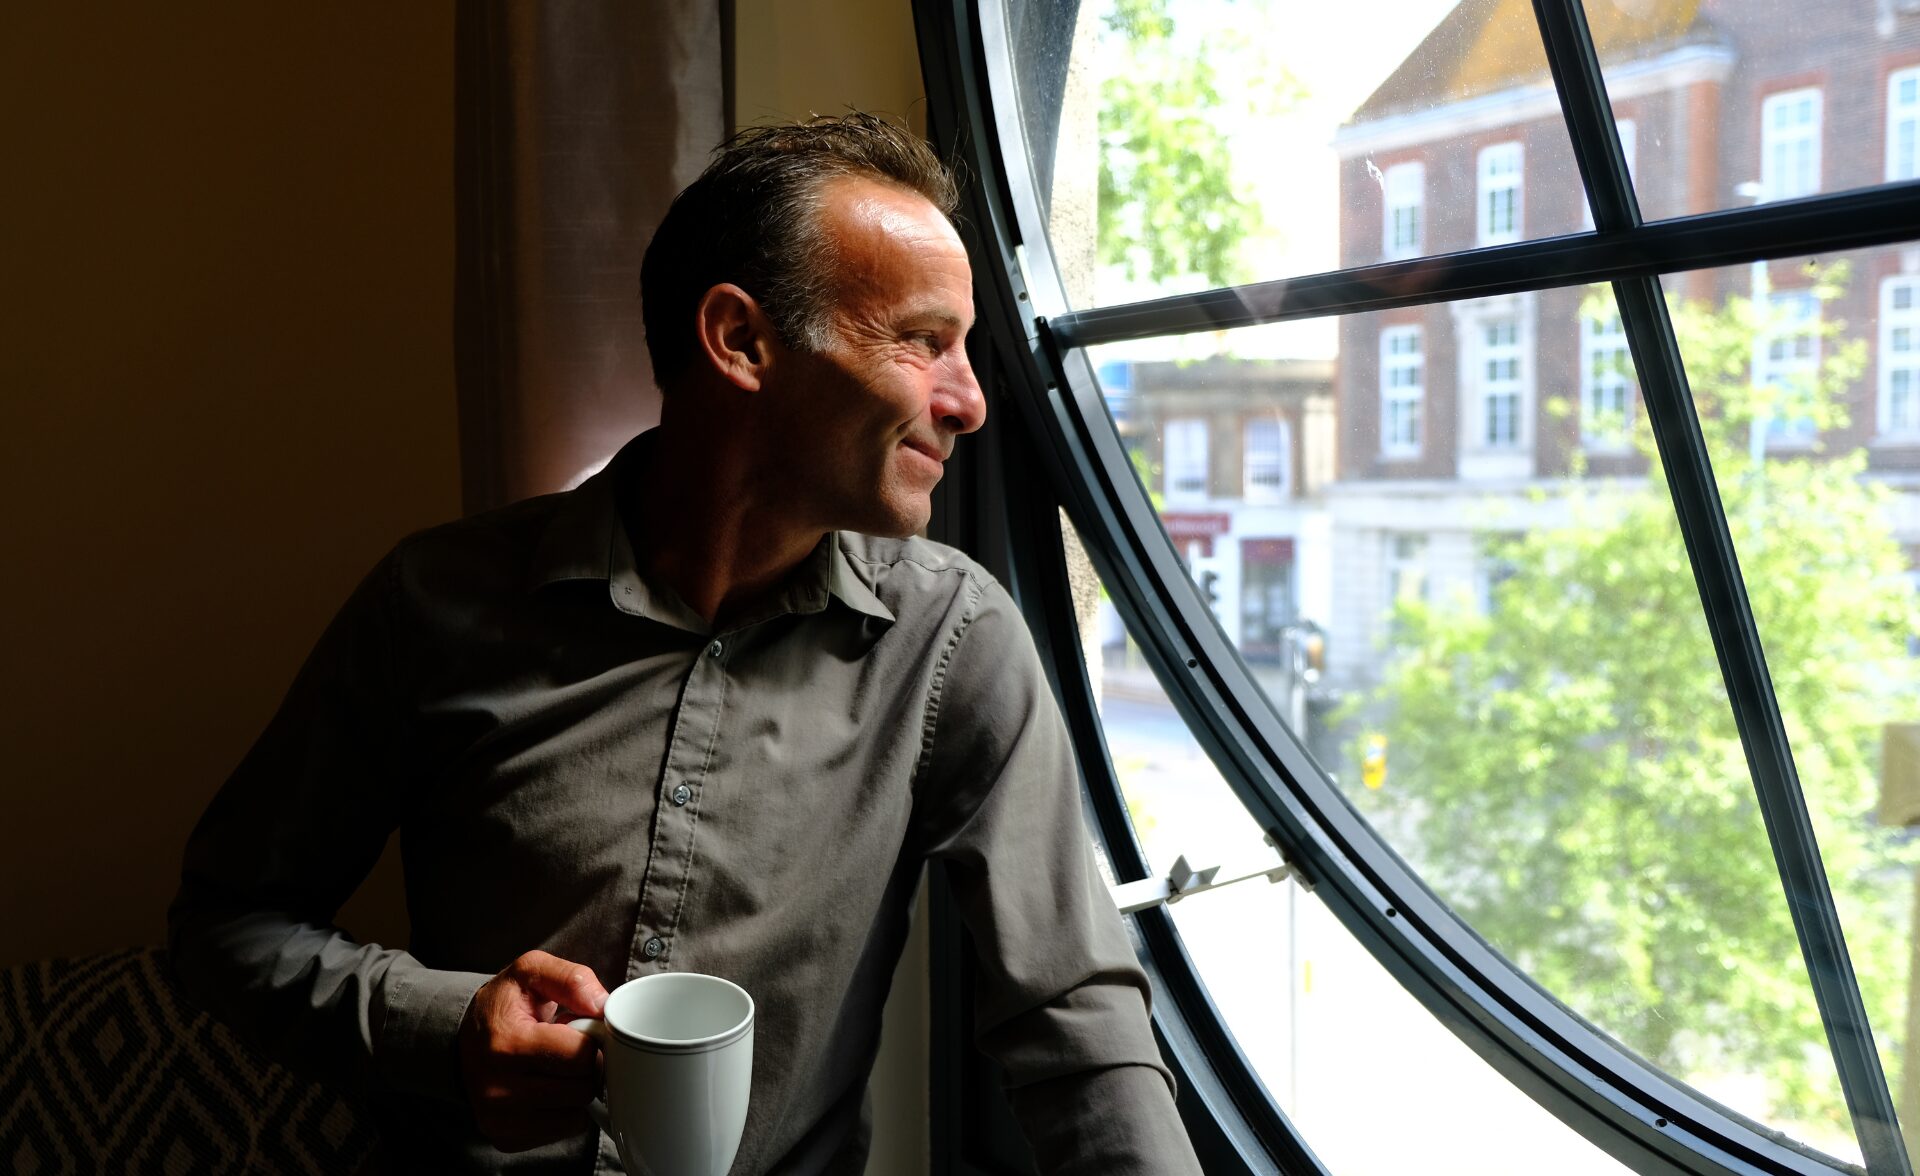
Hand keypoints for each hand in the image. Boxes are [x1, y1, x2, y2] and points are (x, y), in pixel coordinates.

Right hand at [458, 950, 610, 1151]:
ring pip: (577, 1113)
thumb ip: (571, 979)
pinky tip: (549, 1088)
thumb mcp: (530, 973)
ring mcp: (500, 1118)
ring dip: (578, 1089)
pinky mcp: (506, 1138)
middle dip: (587, 1066)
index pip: (581, 1056)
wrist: (463, 1042)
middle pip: (582, 1087)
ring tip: (557, 1068)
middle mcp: (497, 1088)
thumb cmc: (502, 1007)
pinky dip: (567, 1110)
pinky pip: (564, 1130)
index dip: (591, 1040)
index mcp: (506, 1043)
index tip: (579, 1030)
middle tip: (570, 1050)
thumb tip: (602, 1006)